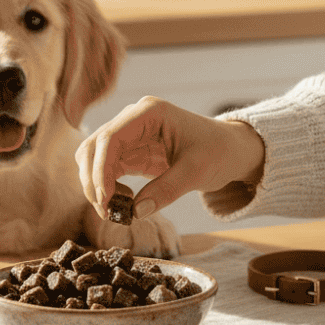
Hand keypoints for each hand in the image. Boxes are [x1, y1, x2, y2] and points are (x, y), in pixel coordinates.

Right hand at [75, 96, 264, 221]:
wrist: (231, 149)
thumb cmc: (219, 151)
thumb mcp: (197, 171)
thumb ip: (167, 190)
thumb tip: (136, 212)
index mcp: (150, 113)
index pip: (111, 137)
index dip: (101, 169)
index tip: (104, 199)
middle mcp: (134, 119)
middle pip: (95, 146)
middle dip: (93, 179)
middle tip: (106, 211)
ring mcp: (130, 135)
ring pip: (94, 157)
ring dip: (95, 184)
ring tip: (114, 210)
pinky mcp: (131, 152)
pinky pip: (107, 169)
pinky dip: (106, 188)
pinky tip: (123, 204)